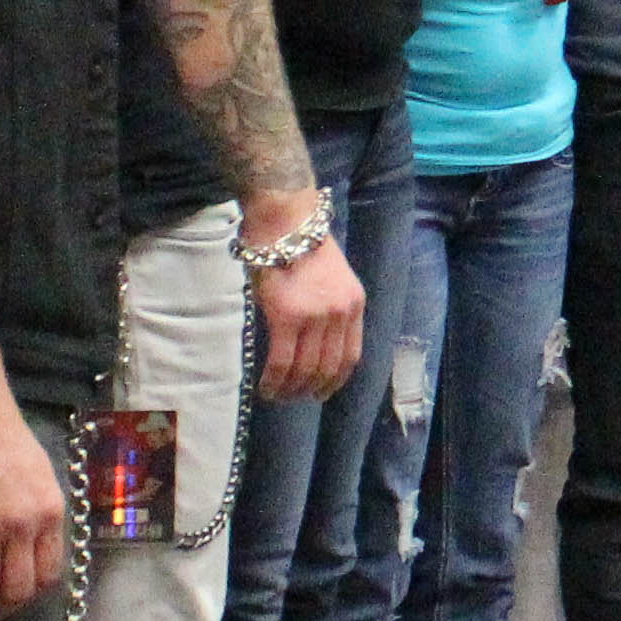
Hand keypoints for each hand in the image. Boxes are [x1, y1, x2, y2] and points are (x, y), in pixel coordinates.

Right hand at [250, 209, 363, 401]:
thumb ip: (329, 308)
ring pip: (305, 369)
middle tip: (294, 399)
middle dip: (311, 390)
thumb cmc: (300, 245)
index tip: (321, 393)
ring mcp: (316, 317)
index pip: (350, 356)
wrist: (285, 221)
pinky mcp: (287, 318)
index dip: (335, 380)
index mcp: (354, 304)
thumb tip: (314, 343)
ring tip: (278, 396)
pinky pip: (282, 362)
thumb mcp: (331, 279)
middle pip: (328, 367)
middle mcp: (340, 314)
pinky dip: (274, 381)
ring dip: (290, 390)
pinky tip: (266, 388)